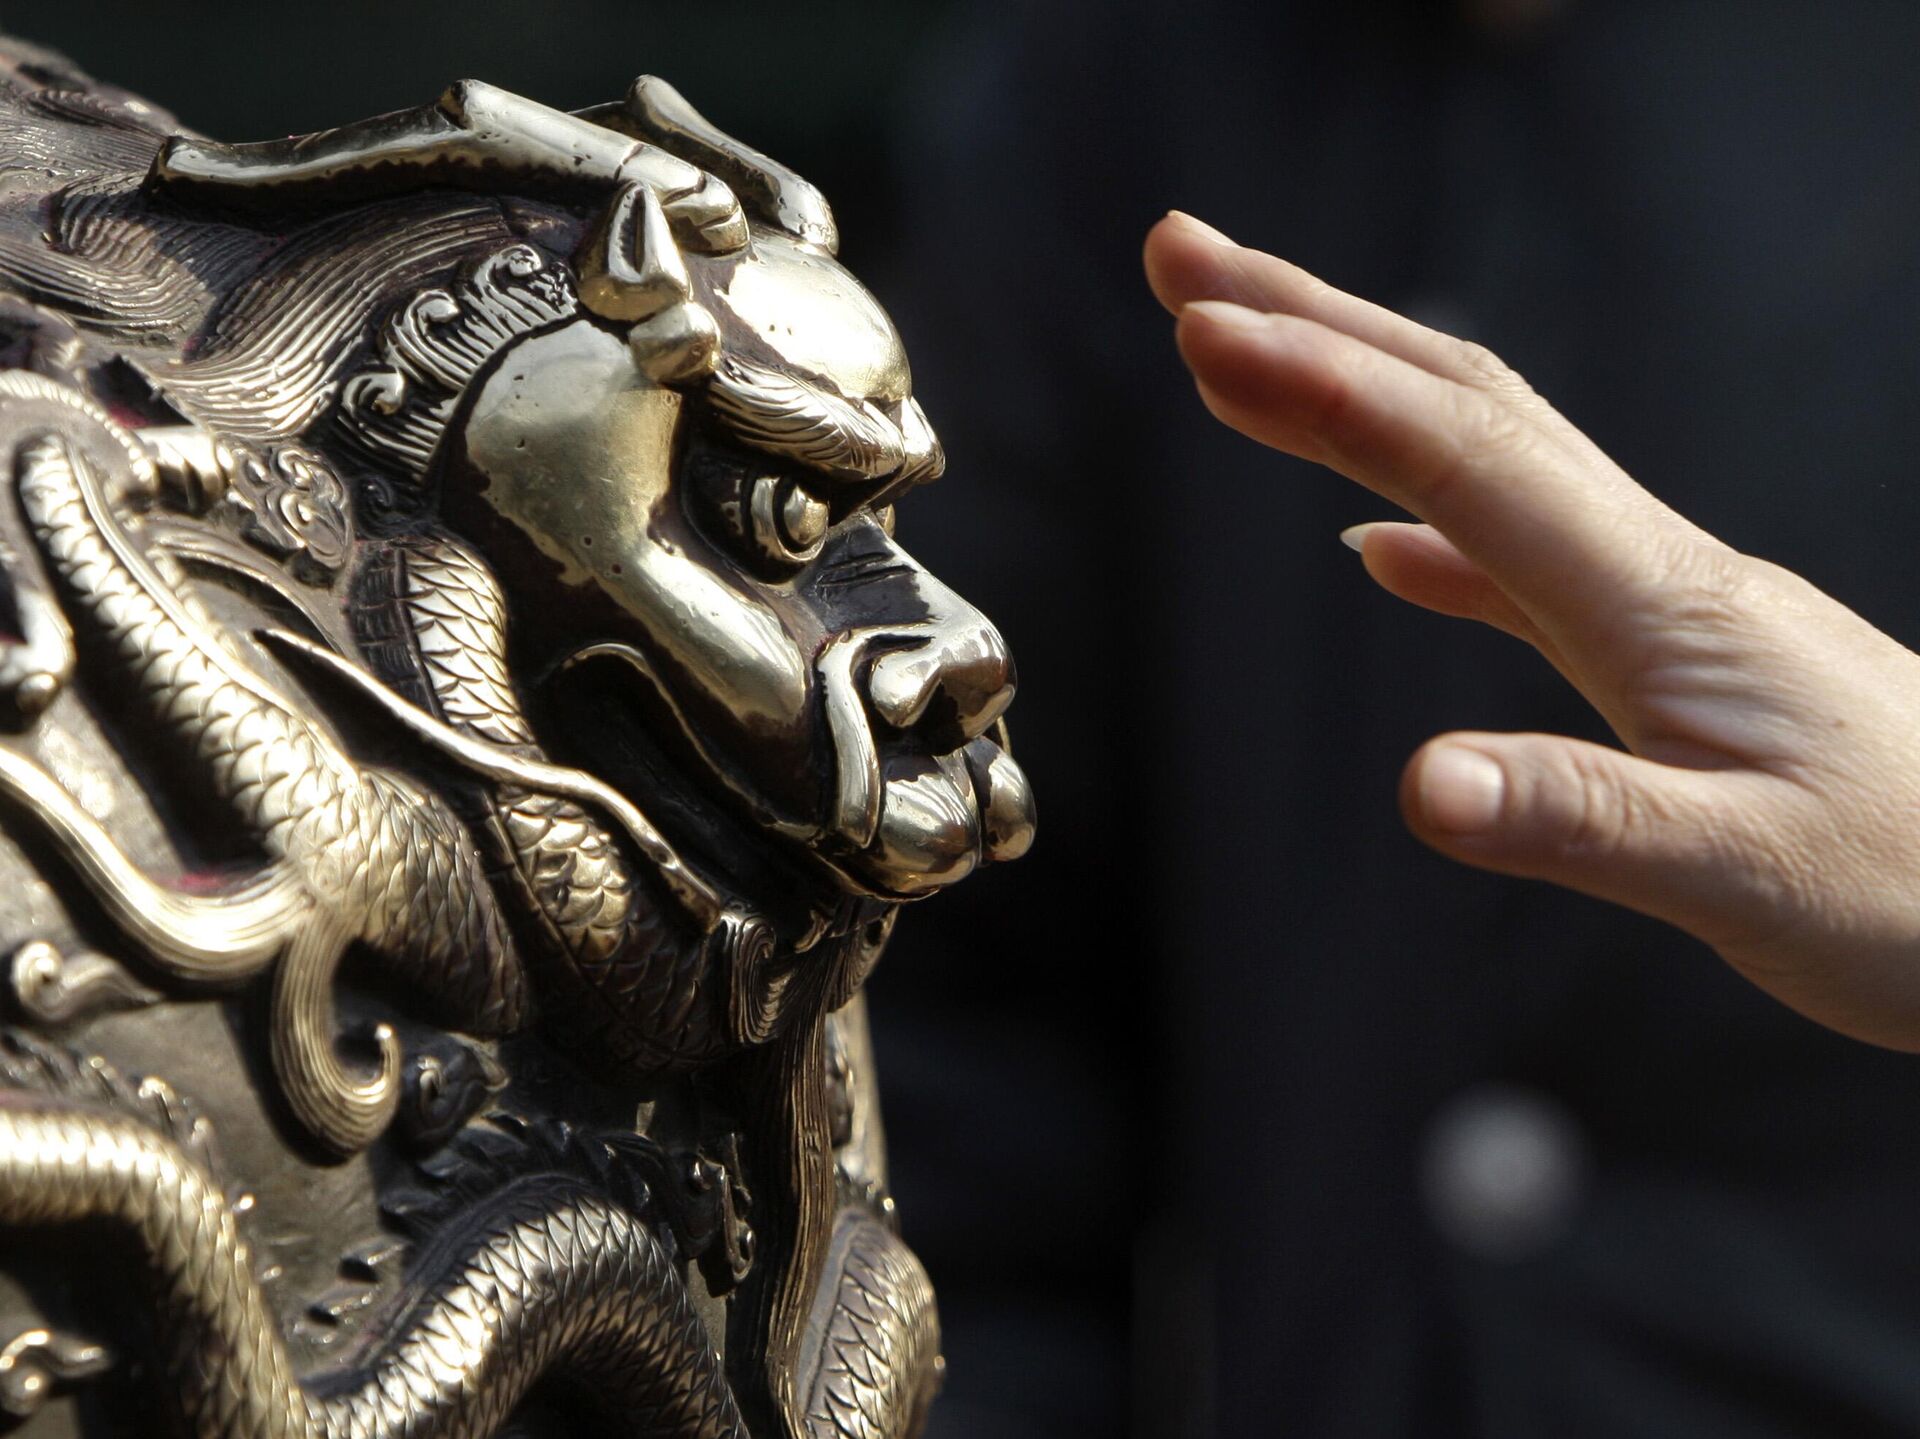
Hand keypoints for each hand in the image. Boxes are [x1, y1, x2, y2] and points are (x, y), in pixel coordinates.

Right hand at [1146, 209, 1919, 1050]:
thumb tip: (1420, 786)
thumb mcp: (1749, 880)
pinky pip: (1519, 553)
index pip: (1460, 458)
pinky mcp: (1666, 653)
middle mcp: (1653, 568)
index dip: (1323, 388)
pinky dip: (1428, 520)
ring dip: (1356, 387)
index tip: (1200, 324)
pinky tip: (1378, 545)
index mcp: (1656, 603)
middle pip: (1460, 403)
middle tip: (1184, 258)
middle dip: (1312, 320)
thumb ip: (1582, 824)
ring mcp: (1660, 601)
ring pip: (1483, 454)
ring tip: (1246, 350)